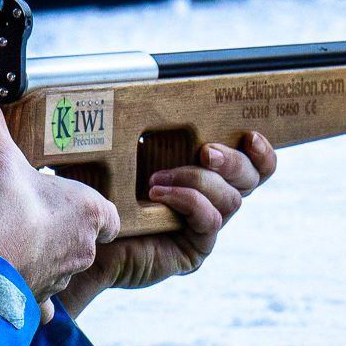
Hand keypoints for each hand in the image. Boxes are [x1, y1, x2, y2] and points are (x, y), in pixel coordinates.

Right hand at [0, 82, 118, 305]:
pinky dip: (28, 292)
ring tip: (12, 241)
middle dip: (60, 229)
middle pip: (84, 238)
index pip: (110, 214)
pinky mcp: (36, 300)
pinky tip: (10, 281)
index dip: (94, 208)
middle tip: (30, 215)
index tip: (73, 203)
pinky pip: (40, 300)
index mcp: (88, 211)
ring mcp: (62, 277)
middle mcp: (84, 248)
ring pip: (61, 266)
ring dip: (43, 256)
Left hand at [55, 132, 276, 317]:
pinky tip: (158, 195)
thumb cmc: (103, 188)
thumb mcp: (132, 150)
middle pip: (250, 179)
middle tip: (204, 151)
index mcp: (207, 174)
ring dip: (196, 180)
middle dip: (232, 161)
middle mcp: (212, 200)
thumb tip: (168, 96)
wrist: (83, 232)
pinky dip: (188, 201)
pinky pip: (210, 220)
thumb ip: (159, 130)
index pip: (253, 165)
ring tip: (155, 180)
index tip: (250, 135)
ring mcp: (205, 227)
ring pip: (231, 199)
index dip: (261, 152)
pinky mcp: (195, 249)